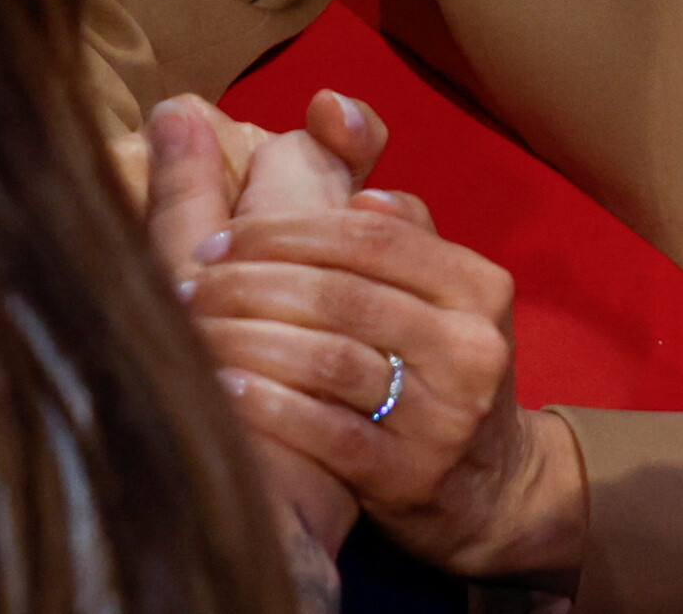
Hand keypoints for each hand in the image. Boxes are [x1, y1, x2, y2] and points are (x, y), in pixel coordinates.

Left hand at [187, 202, 587, 582]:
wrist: (492, 486)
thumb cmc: (442, 365)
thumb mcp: (447, 293)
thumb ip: (407, 234)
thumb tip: (361, 196)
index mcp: (477, 286)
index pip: (369, 236)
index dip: (284, 230)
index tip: (219, 238)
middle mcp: (471, 347)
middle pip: (341, 295)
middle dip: (250, 284)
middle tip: (190, 285)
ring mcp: (446, 417)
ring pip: (330, 361)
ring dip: (247, 341)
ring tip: (194, 332)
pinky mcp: (413, 475)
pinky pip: (329, 433)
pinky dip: (270, 406)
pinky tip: (224, 388)